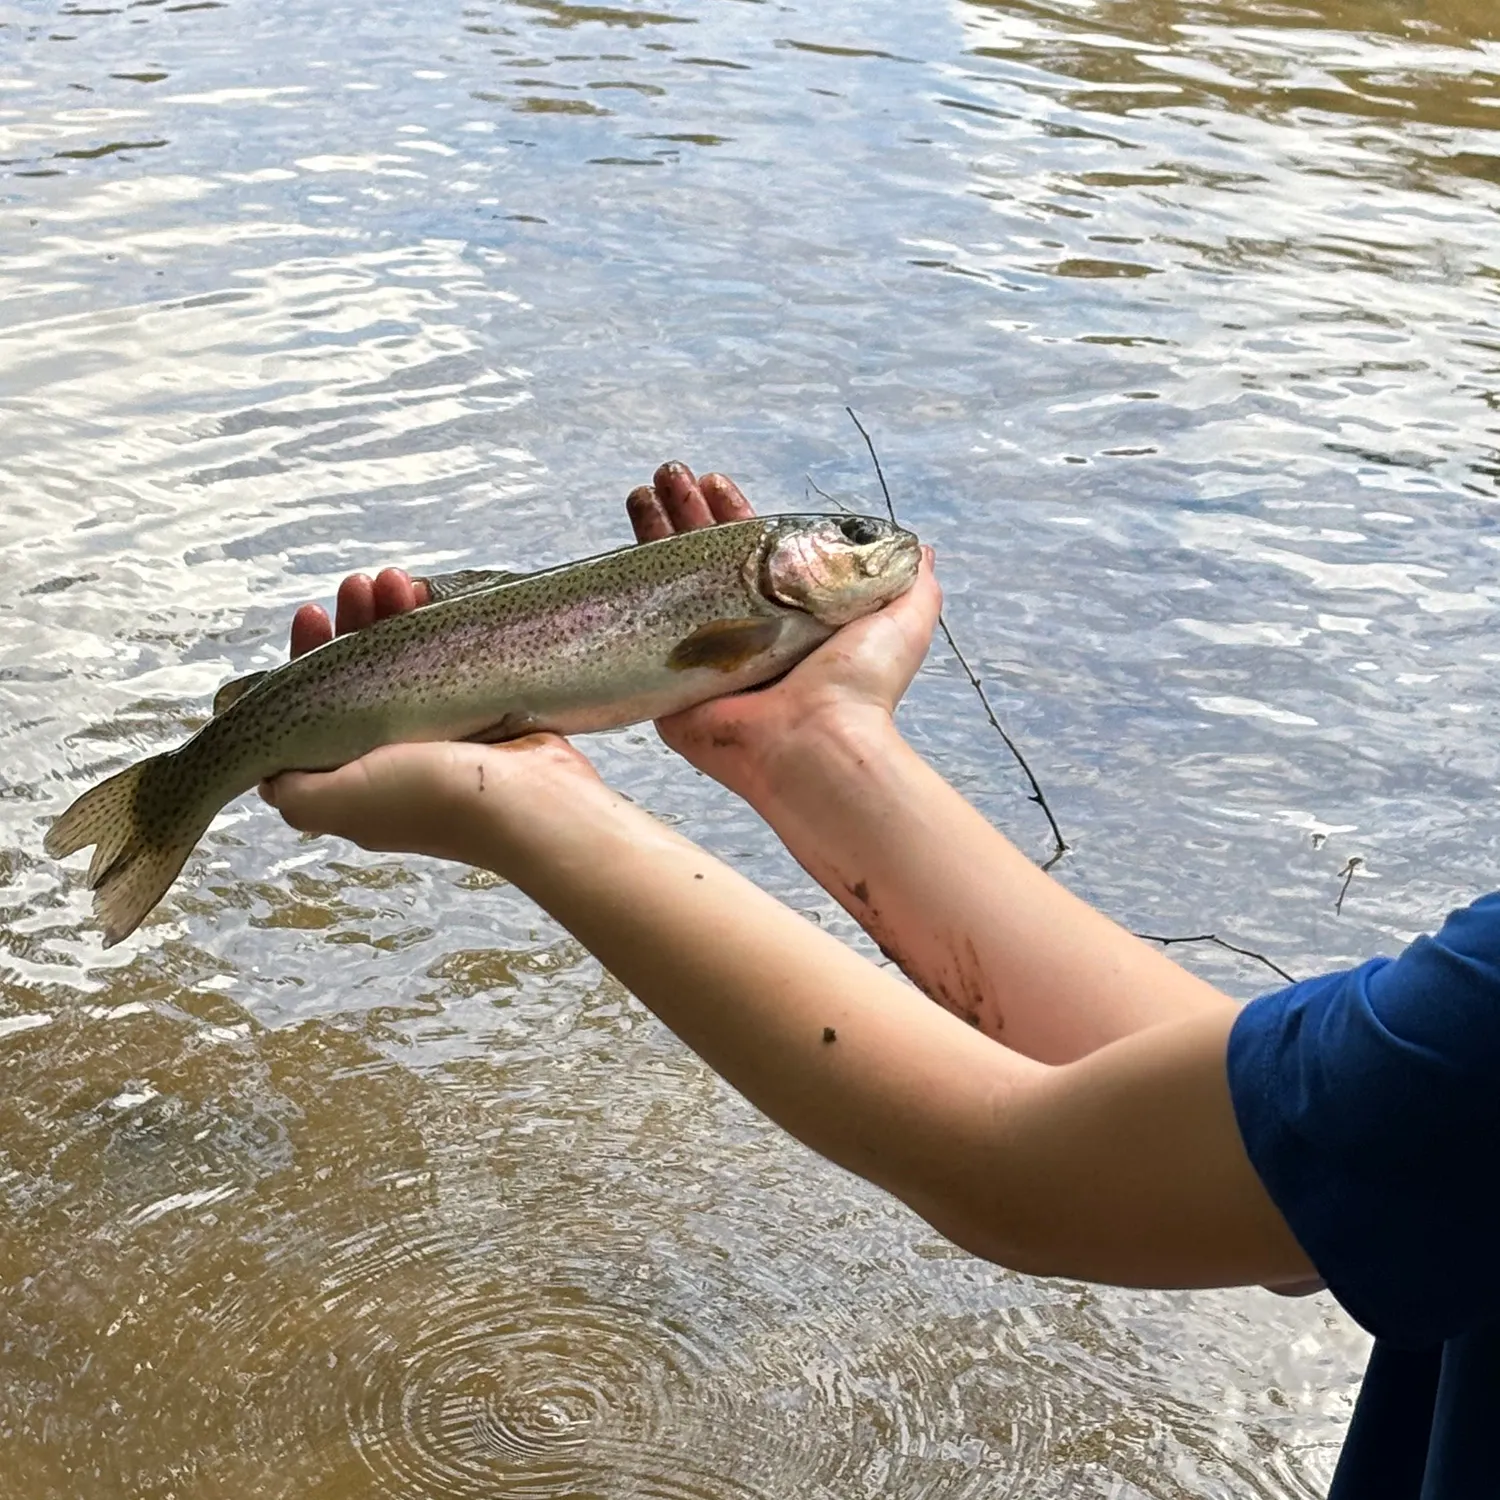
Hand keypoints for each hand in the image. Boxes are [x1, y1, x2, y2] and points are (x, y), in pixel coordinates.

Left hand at [269, 568, 603, 863]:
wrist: (529, 803)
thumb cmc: (432, 801)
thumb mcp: (335, 803)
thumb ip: (290, 788)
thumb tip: (264, 771)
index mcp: (351, 778)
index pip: (310, 709)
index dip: (304, 660)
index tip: (313, 616)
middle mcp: (389, 756)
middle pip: (355, 676)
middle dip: (352, 626)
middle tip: (359, 585)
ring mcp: (436, 733)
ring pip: (400, 661)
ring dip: (392, 616)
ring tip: (397, 579)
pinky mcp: (478, 713)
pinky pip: (447, 658)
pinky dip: (437, 625)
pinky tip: (430, 594)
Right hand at [627, 463, 940, 800]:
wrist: (816, 742)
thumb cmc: (859, 685)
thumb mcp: (903, 619)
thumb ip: (907, 582)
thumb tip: (920, 549)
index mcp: (788, 615)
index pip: (751, 551)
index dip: (733, 515)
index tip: (716, 482)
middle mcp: (742, 631)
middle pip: (705, 557)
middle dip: (686, 514)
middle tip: (670, 474)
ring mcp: (700, 656)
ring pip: (671, 583)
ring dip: (654, 535)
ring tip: (642, 492)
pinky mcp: (668, 681)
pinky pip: (640, 628)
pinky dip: (626, 589)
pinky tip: (619, 551)